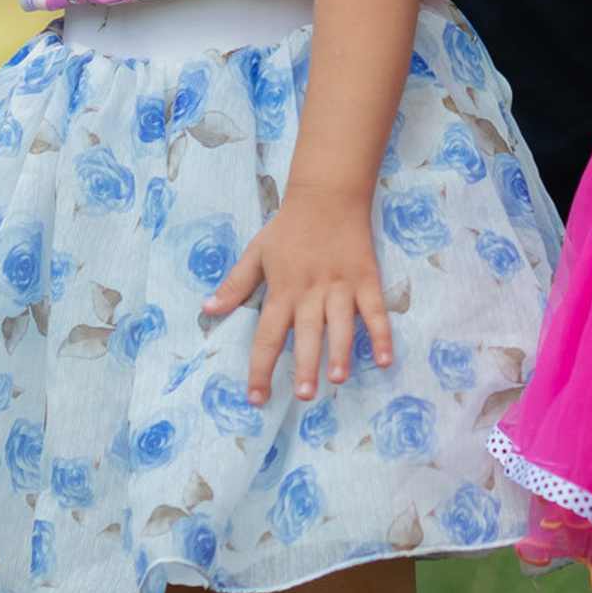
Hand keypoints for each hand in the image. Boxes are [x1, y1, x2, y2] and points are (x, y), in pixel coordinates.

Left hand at [205, 187, 392, 405]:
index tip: (256, 397)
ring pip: (341, 325)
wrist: (327, 195)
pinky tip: (384, 361)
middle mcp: (310, 292)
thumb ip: (235, 285)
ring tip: (338, 379)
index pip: (267, 336)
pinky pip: (376, 312)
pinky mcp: (366, 280)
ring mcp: (341, 287)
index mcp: (282, 290)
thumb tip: (207, 309)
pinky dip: (382, 336)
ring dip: (340, 353)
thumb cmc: (289, 227)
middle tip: (304, 395)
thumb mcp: (256, 253)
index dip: (260, 368)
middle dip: (305, 365)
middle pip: (306, 334)